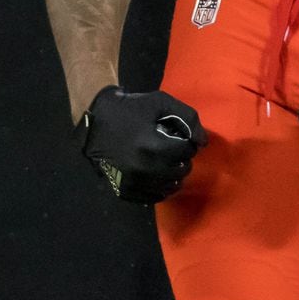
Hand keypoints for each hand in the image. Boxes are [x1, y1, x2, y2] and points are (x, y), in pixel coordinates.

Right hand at [75, 86, 207, 202]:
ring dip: (173, 173)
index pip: (187, 151)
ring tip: (164, 160)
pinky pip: (154, 197)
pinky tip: (156, 173)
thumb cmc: (130, 110)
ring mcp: (134, 183)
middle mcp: (144, 170)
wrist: (95, 122)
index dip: (186, 141)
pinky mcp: (126, 192)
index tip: (177, 136)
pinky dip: (160, 186)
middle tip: (172, 148)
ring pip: (170, 187)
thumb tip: (203, 142)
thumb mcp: (160, 102)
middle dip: (182, 158)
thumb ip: (187, 118)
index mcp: (153, 147)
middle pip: (181, 171)